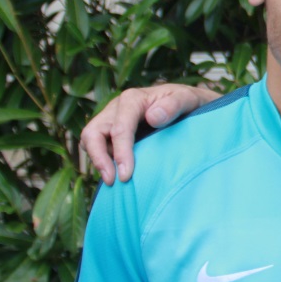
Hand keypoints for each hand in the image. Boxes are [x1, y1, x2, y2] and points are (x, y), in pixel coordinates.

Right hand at [80, 84, 217, 184]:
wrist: (190, 104)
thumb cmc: (189, 102)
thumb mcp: (188, 99)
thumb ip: (174, 105)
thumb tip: (152, 117)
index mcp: (133, 99)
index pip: (119, 127)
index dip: (120, 152)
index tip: (127, 175)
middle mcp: (117, 108)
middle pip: (93, 132)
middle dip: (99, 158)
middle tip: (112, 182)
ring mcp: (112, 120)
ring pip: (90, 140)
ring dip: (98, 161)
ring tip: (112, 182)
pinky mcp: (112, 132)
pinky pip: (98, 147)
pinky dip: (103, 161)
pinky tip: (117, 175)